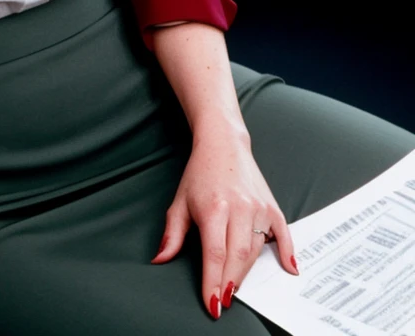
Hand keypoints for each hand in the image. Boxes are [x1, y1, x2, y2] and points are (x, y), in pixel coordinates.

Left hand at [150, 122, 296, 318]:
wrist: (223, 143)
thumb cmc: (199, 173)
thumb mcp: (179, 201)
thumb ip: (172, 234)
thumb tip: (160, 259)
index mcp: (214, 208)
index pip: (215, 254)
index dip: (213, 282)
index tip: (212, 304)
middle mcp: (239, 208)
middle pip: (237, 256)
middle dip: (230, 282)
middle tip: (223, 301)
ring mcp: (258, 207)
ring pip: (256, 250)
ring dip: (246, 272)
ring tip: (235, 286)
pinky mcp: (272, 206)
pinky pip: (283, 234)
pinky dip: (286, 253)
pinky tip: (288, 270)